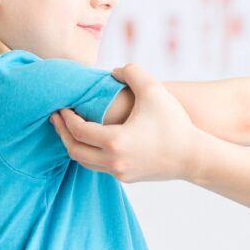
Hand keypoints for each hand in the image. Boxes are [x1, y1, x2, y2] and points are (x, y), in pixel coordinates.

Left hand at [50, 63, 202, 181]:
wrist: (194, 157)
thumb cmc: (174, 123)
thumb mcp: (154, 89)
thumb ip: (131, 71)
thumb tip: (113, 71)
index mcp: (115, 141)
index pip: (78, 130)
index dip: (65, 117)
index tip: (60, 105)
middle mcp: (113, 161)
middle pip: (74, 150)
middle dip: (62, 133)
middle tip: (56, 117)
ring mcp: (119, 173)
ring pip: (85, 162)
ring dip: (74, 145)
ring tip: (70, 129)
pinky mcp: (127, 178)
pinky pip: (99, 166)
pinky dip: (90, 153)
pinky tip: (92, 140)